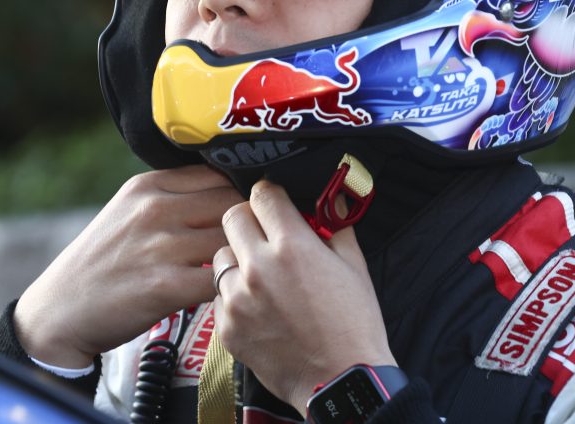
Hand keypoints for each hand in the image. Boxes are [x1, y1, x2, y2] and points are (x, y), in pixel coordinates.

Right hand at [13, 164, 243, 367]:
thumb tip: (228, 190)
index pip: (219, 174)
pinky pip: (221, 277)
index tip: (245, 215)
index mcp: (148, 185)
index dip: (239, 195)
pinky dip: (229, 286)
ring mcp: (160, 245)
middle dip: (247, 226)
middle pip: (232, 203)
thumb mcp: (128, 211)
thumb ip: (173, 196)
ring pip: (232, 240)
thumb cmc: (103, 262)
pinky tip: (223, 293)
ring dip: (241, 257)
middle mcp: (155, 208)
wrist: (60, 311)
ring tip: (240, 270)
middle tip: (251, 246)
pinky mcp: (165, 285)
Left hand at [212, 180, 395, 412]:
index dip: (271, 195)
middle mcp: (258, 267)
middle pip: (232, 216)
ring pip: (221, 256)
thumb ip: (337, 225)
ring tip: (262, 275)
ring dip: (238, 258)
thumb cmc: (354, 323)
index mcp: (292, 246)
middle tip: (266, 235)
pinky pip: (219, 296)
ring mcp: (238, 299)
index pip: (262, 193)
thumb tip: (333, 198)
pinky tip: (259, 307)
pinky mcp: (226, 327)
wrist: (341, 380)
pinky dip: (235, 296)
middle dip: (250, 219)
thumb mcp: (354, 265)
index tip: (276, 204)